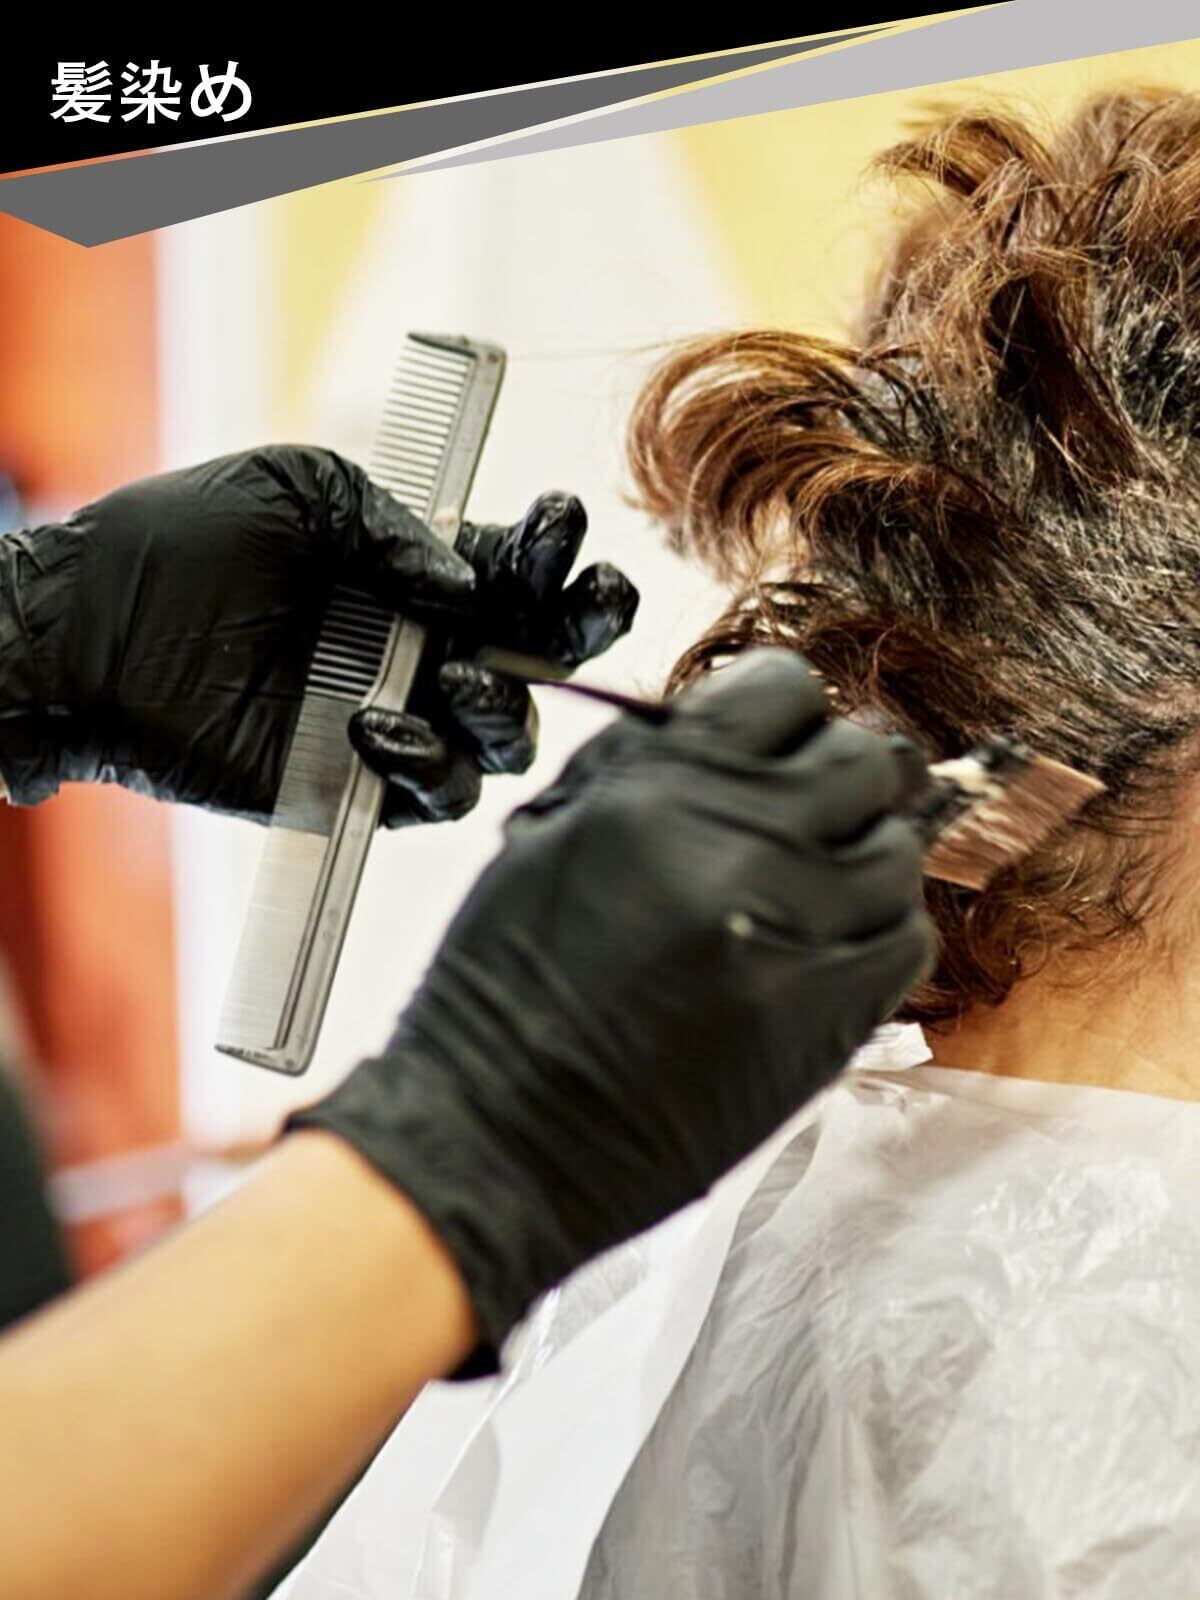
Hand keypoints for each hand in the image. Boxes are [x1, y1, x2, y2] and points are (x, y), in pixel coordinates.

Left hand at [0, 448, 636, 819]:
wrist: (89, 639)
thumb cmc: (176, 548)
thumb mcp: (293, 490)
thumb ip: (391, 520)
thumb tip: (464, 584)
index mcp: (411, 570)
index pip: (515, 570)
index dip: (555, 554)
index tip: (559, 527)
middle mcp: (416, 646)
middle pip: (537, 657)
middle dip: (578, 632)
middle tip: (581, 612)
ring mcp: (394, 717)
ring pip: (503, 737)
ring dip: (503, 708)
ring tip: (454, 678)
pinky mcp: (356, 783)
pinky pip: (435, 795)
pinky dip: (428, 766)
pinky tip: (375, 727)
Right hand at [290, 650, 934, 1360]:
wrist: (502, 1131)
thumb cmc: (507, 990)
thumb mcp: (547, 836)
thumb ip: (644, 763)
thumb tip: (724, 721)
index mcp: (662, 793)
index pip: (786, 689)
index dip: (781, 710)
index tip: (772, 739)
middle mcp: (742, 851)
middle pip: (865, 760)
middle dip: (838, 776)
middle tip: (804, 811)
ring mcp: (798, 936)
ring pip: (900, 851)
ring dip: (862, 858)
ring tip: (809, 890)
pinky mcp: (831, 1018)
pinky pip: (907, 940)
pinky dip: (880, 933)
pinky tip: (826, 946)